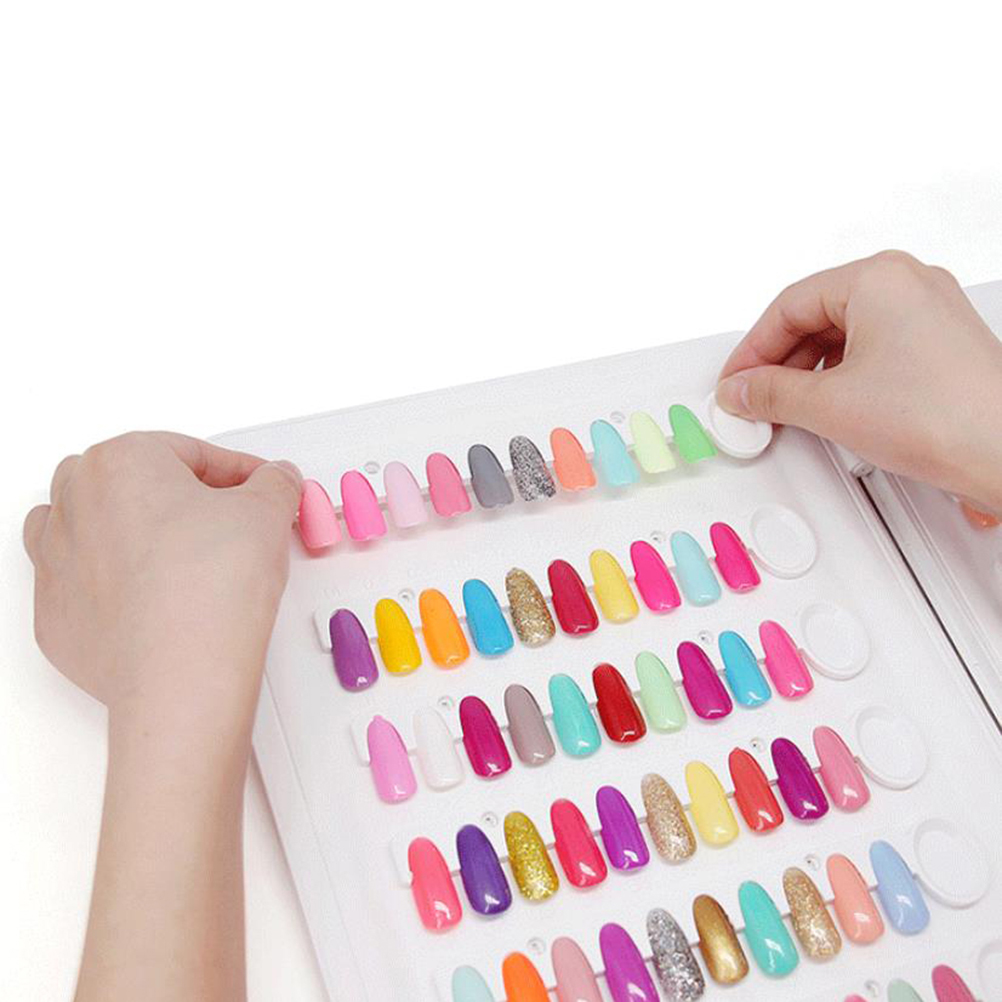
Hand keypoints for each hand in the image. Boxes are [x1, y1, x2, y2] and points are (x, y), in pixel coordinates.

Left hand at [23, 431, 301, 738]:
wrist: (181, 672)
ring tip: (177, 553)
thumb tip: (275, 482)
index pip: (189, 451)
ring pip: (89, 525)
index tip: (258, 487)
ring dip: (130, 531)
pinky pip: (82, 583)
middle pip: (129, 480)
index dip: (237, 470)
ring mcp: (56, 561)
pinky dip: (113, 584)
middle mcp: (74, 504)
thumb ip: (274, 484)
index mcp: (119, 461)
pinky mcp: (56, 615)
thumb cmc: (209, 590)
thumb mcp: (267, 512)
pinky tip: (155, 598)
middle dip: (175, 495)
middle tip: (222, 519)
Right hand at [716, 251, 1001, 511]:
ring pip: (844, 334)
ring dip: (810, 373)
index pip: (789, 306)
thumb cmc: (945, 416)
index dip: (752, 350)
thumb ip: (771, 393)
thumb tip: (743, 390)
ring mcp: (929, 312)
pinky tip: (830, 408)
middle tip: (755, 398)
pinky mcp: (940, 344)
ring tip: (790, 409)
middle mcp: (908, 284)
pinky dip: (843, 377)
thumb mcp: (830, 405)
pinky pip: (873, 349)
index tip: (736, 381)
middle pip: (816, 317)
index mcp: (878, 278)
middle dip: (780, 363)